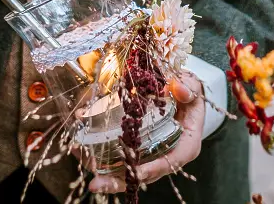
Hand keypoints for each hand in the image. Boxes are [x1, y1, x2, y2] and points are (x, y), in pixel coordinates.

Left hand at [88, 73, 204, 194]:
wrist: (183, 95)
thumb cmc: (189, 94)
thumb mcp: (194, 88)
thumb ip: (189, 88)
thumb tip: (178, 88)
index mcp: (185, 145)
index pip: (170, 163)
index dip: (152, 170)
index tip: (136, 174)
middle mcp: (166, 155)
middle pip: (142, 175)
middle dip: (118, 181)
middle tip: (96, 184)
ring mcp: (149, 154)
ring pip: (125, 169)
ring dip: (101, 169)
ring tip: (80, 158)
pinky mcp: (136, 148)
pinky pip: (117, 156)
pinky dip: (99, 154)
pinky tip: (79, 147)